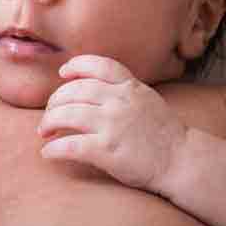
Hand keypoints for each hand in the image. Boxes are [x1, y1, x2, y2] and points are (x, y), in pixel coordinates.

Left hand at [38, 55, 186, 192]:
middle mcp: (118, 101)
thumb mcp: (147, 99)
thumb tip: (95, 89)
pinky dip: (54, 149)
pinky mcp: (106, 150)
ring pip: (65, 115)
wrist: (181, 160)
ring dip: (48, 122)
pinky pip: (70, 146)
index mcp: (130, 87)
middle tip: (49, 114)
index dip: (76, 66)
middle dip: (55, 102)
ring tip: (44, 132)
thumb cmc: (164, 134)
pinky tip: (48, 153)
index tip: (63, 73)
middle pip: (73, 91)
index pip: (97, 65)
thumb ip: (124, 91)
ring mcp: (111, 125)